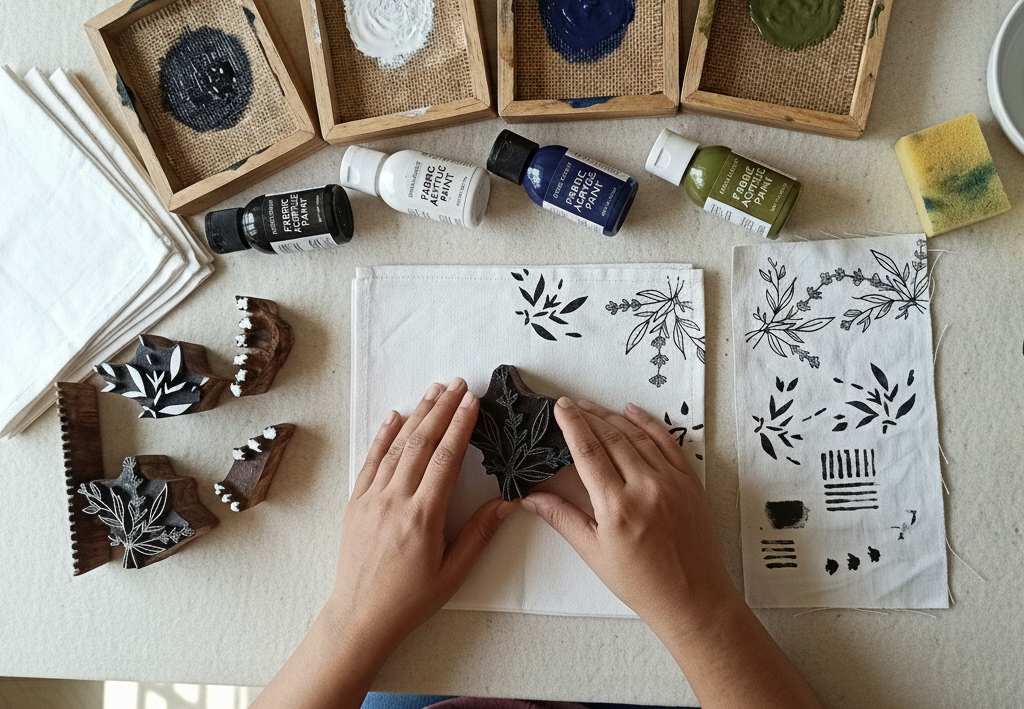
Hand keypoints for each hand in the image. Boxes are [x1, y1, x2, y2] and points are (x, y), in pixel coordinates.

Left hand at [255, 378, 515, 708]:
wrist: (360, 616)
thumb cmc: (411, 599)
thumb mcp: (454, 572)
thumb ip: (479, 533)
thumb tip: (507, 502)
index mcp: (423, 516)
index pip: (445, 458)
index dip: (460, 425)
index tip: (472, 400)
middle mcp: (395, 500)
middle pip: (422, 442)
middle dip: (442, 409)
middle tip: (458, 383)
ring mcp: (372, 498)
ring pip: (397, 445)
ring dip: (417, 414)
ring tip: (434, 390)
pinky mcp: (356, 502)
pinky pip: (371, 460)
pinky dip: (383, 435)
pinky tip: (395, 416)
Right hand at [521, 398, 738, 636]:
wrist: (693, 599)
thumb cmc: (642, 583)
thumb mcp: (594, 552)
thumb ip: (562, 518)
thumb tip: (530, 497)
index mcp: (617, 507)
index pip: (588, 452)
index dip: (572, 425)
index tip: (560, 408)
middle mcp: (645, 488)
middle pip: (611, 437)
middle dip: (588, 415)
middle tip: (571, 404)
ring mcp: (671, 482)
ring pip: (637, 435)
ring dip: (613, 416)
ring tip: (593, 406)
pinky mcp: (689, 482)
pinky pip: (667, 442)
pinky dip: (648, 423)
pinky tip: (632, 412)